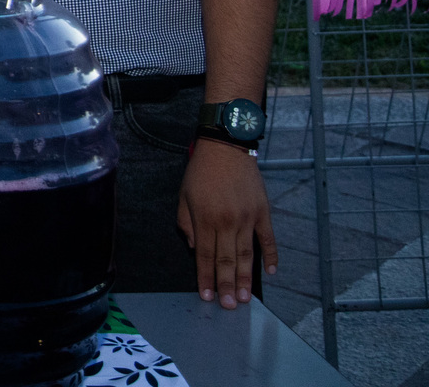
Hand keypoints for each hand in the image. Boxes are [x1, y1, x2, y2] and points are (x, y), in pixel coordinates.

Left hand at [178, 139, 277, 306]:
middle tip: (230, 306)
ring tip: (245, 298)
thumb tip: (195, 249)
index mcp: (205, 219)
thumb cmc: (201, 172)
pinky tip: (270, 272)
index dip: (205, 277)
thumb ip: (186, 224)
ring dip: (245, 277)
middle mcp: (227, 221)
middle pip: (226, 260)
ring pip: (247, 255)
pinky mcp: (263, 212)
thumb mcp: (183, 196)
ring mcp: (248, 218)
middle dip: (226, 285)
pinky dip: (271, 257)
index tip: (206, 296)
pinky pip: (268, 239)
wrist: (226, 148)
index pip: (205, 255)